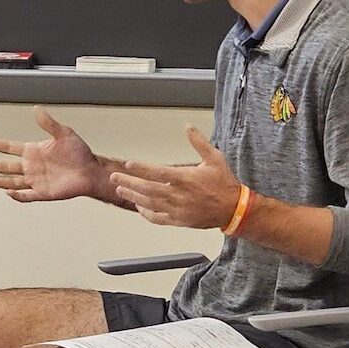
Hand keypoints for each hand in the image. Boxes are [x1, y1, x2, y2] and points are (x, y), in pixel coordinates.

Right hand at [0, 106, 102, 201]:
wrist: (90, 171)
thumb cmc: (80, 153)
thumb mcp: (64, 133)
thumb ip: (48, 123)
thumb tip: (37, 109)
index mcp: (34, 151)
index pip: (10, 148)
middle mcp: (32, 166)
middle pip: (7, 166)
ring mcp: (36, 180)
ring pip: (13, 182)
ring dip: (1, 181)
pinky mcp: (43, 192)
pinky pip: (27, 195)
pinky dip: (17, 196)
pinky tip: (8, 193)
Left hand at [110, 125, 241, 227]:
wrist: (233, 209)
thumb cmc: (223, 183)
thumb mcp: (214, 158)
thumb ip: (199, 142)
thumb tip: (188, 127)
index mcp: (186, 179)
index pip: (159, 173)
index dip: (142, 169)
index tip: (128, 164)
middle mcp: (179, 195)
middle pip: (148, 189)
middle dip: (129, 182)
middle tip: (115, 177)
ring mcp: (178, 210)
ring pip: (149, 203)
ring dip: (133, 196)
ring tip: (120, 189)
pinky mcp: (179, 220)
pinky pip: (158, 218)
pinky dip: (145, 213)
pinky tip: (138, 206)